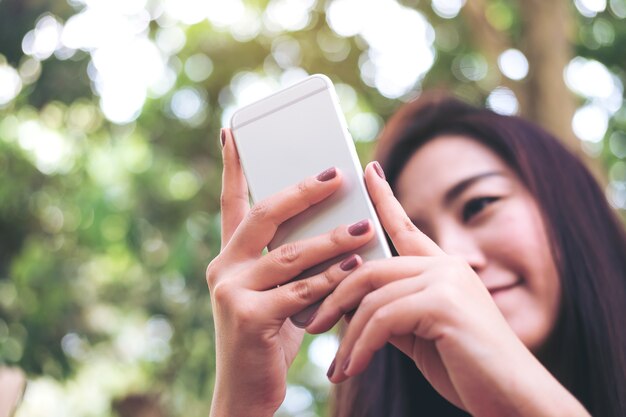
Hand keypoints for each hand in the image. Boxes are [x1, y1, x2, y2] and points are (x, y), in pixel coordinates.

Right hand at [206, 129, 374, 416]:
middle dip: (302, 191)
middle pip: (264, 215)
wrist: (247, 392)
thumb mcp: (277, 291)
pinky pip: (300, 291)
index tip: (233, 128)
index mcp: (230, 257)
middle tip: (336, 173)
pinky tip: (357, 269)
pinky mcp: (249, 317)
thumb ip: (293, 260)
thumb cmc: (269, 337)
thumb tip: (339, 224)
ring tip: (365, 225)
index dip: (233, 165)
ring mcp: (231, 292)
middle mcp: (223, 267)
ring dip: (333, 239)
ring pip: (290, 253)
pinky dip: (332, 280)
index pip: (232, 202)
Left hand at [307, 162, 589, 416]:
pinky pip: (383, 320)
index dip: (383, 196)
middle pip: (370, 269)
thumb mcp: (420, 336)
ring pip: (371, 298)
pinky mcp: (443, 303)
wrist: (515, 400)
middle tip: (312, 325)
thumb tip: (350, 308)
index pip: (404, 226)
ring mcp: (446, 281)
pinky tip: (353, 369)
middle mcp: (445, 265)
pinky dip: (361, 347)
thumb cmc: (468, 369)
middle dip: (334, 298)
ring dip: (348, 337)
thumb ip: (391, 313)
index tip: (367, 170)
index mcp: (442, 268)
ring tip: (337, 368)